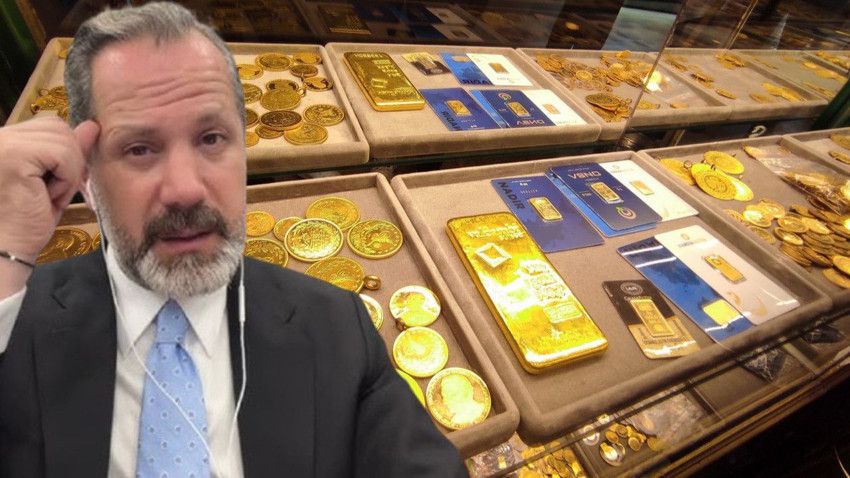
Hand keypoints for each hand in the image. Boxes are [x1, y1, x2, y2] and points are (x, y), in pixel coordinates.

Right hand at [0, 116, 98, 263]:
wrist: (6, 250)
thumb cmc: (26, 220)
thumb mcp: (55, 181)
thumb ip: (70, 151)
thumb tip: (92, 126)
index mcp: (6, 139)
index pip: (51, 125)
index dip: (65, 154)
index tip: (54, 184)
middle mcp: (1, 135)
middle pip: (58, 127)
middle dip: (68, 163)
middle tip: (49, 193)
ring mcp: (3, 143)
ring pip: (64, 139)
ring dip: (66, 173)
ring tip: (45, 195)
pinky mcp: (12, 155)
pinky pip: (62, 154)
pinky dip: (65, 179)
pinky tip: (46, 197)